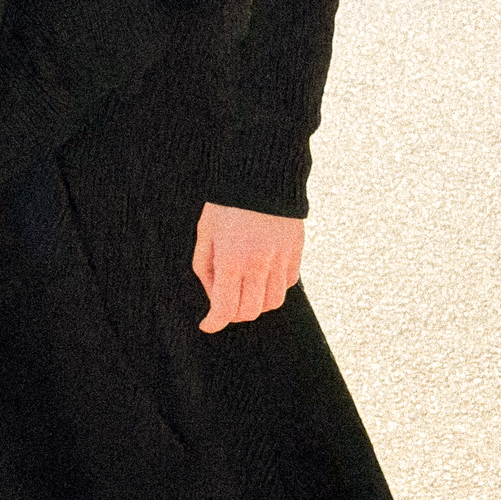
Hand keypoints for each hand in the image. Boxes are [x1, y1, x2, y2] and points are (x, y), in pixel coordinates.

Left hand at [192, 201, 303, 333]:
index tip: (207, 324)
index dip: (214, 323)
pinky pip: (287, 284)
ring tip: (245, 290)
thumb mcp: (205, 234)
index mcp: (231, 260)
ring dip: (256, 303)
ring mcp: (280, 259)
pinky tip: (262, 276)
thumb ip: (206, 269)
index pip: (225, 309)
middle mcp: (258, 264)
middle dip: (234, 314)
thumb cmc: (226, 204)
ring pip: (272, 303)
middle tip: (224, 304)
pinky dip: (274, 288)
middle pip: (250, 311)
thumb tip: (214, 297)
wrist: (261, 175)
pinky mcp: (296, 252)